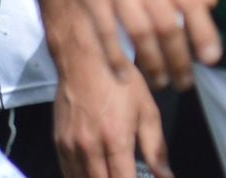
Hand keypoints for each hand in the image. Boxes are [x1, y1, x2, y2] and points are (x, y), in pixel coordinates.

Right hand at [27, 0, 219, 92]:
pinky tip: (126, 75)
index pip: (191, 1)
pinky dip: (117, 59)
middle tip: (185, 82)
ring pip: (140, 35)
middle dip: (180, 60)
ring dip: (153, 64)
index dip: (204, 32)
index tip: (212, 59)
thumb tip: (210, 2)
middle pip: (167, 25)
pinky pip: (106, 35)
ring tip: (161, 82)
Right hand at [55, 46, 169, 177]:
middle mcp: (90, 148)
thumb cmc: (119, 80)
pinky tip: (95, 174)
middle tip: (125, 175)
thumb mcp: (147, 109)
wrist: (83, 59)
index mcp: (116, 139)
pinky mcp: (59, 144)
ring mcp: (71, 148)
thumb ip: (156, 147)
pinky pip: (68, 173)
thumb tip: (167, 176)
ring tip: (112, 173)